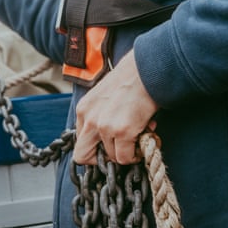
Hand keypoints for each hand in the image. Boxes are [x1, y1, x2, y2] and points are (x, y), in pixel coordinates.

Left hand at [74, 49, 158, 164]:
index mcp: (83, 110)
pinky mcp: (122, 131)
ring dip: (125, 152)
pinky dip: (135, 155)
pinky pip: (125, 158)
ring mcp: (104, 126)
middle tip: (118, 151)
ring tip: (137, 137)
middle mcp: (89, 119)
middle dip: (101, 159)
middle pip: (82, 156)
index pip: (79, 142)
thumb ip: (99, 116)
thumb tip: (107, 140)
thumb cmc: (131, 80)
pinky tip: (143, 141)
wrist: (148, 68)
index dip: (95, 148)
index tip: (109, 145)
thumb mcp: (104, 97)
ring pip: (111, 158)